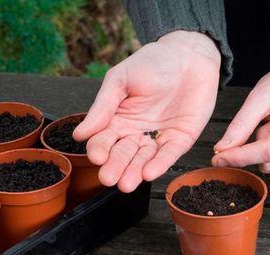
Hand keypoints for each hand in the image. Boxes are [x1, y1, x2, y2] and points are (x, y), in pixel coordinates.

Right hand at [73, 30, 220, 191]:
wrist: (189, 55)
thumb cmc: (152, 63)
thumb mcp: (121, 79)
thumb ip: (103, 106)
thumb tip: (80, 135)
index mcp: (118, 119)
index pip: (104, 139)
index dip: (99, 149)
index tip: (96, 157)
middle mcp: (136, 132)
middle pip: (123, 153)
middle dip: (115, 166)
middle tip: (108, 179)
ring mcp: (158, 138)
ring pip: (144, 159)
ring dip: (135, 172)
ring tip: (126, 184)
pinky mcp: (180, 140)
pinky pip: (168, 155)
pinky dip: (160, 164)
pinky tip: (149, 174)